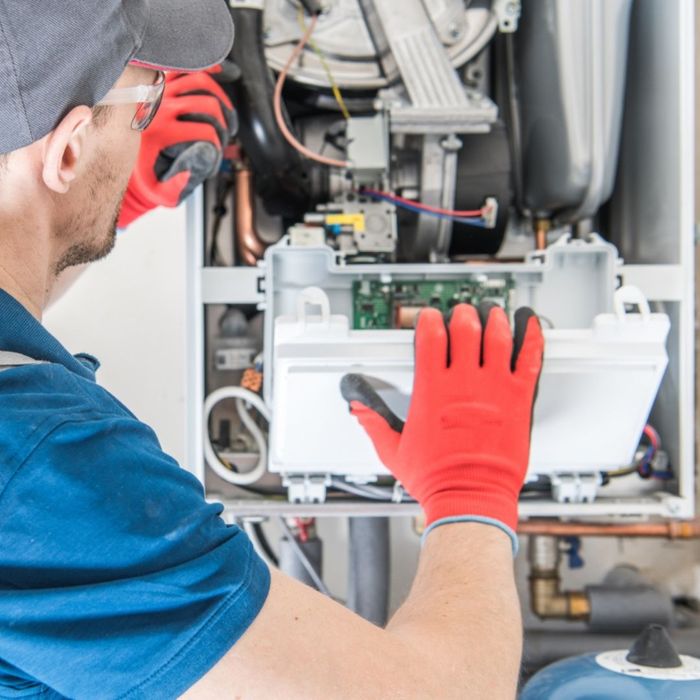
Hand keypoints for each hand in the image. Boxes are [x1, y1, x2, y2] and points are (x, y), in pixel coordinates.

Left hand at [118, 70, 235, 227]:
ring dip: (220, 99)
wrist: (119, 157)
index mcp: (160, 132)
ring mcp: (160, 91)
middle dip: (222, 124)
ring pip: (201, 81)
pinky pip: (185, 67)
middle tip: (223, 137)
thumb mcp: (160, 191)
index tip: (216, 153)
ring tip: (223, 116)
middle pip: (208, 104)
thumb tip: (198, 166)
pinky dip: (205, 69)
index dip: (218, 145)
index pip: (205, 132)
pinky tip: (218, 76)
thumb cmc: (145, 175)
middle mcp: (159, 107)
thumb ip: (179, 185)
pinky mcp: (160, 82)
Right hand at [340, 303, 543, 547]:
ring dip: (494, 319)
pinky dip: (532, 338)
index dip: (429, 320)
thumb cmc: (436, 479)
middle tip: (462, 313)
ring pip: (497, 337)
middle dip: (462, 315)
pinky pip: (529, 360)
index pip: (430, 337)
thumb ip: (374, 423)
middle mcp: (464, 384)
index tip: (429, 317)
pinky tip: (531, 325)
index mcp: (432, 390)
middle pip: (465, 329)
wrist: (470, 498)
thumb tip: (358, 407)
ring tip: (492, 313)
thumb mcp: (393, 450)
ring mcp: (494, 389)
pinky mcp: (519, 400)